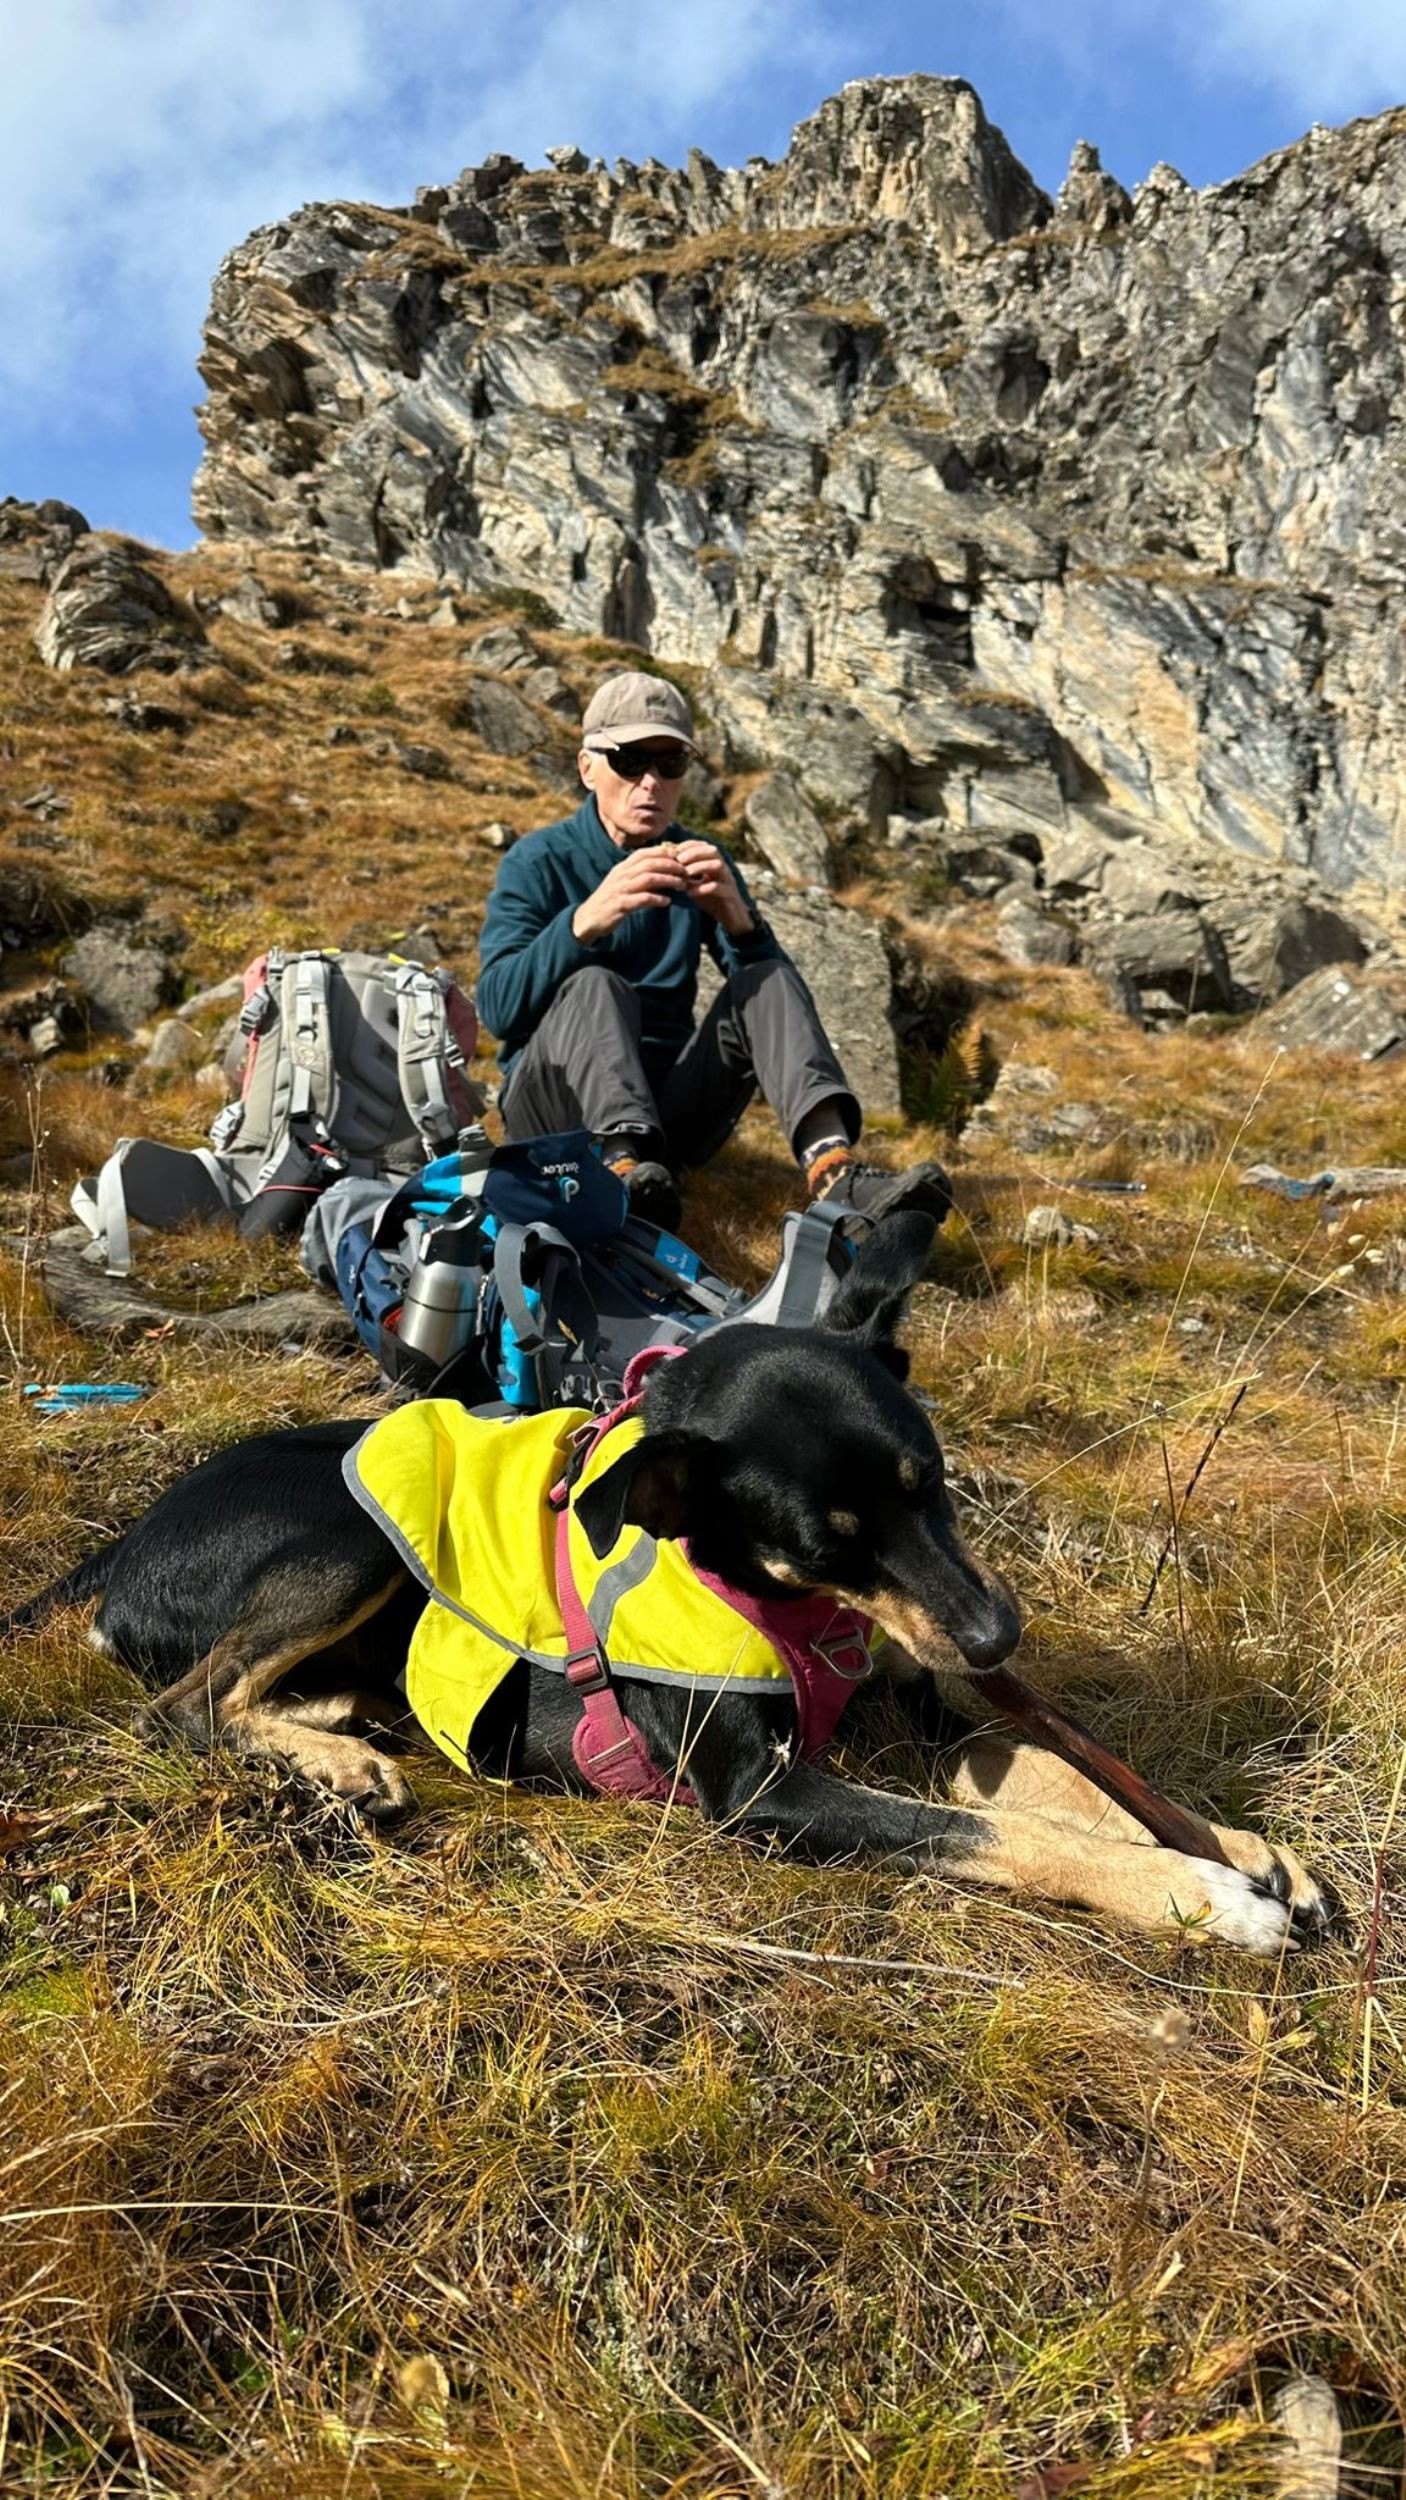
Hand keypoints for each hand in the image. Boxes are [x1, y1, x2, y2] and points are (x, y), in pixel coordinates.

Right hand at [572, 844, 688, 943]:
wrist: (589, 917)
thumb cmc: (610, 900)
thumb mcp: (621, 882)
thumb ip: (637, 874)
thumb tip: (660, 868)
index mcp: (622, 868)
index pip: (645, 854)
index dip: (664, 853)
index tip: (680, 858)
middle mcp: (621, 875)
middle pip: (650, 864)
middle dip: (671, 866)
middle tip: (685, 872)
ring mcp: (621, 889)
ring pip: (648, 879)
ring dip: (668, 881)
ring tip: (681, 886)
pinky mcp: (621, 905)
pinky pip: (642, 899)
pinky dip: (657, 899)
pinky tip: (667, 901)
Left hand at [671, 839, 753, 934]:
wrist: (729, 918)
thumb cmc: (711, 900)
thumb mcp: (695, 886)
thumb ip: (685, 877)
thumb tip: (669, 868)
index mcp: (716, 864)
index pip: (705, 847)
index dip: (690, 845)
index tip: (675, 850)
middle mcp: (724, 869)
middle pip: (713, 851)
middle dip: (695, 853)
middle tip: (680, 860)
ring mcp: (728, 881)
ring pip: (718, 865)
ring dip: (700, 866)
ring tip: (686, 874)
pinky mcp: (730, 894)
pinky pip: (718, 887)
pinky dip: (703, 888)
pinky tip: (691, 893)